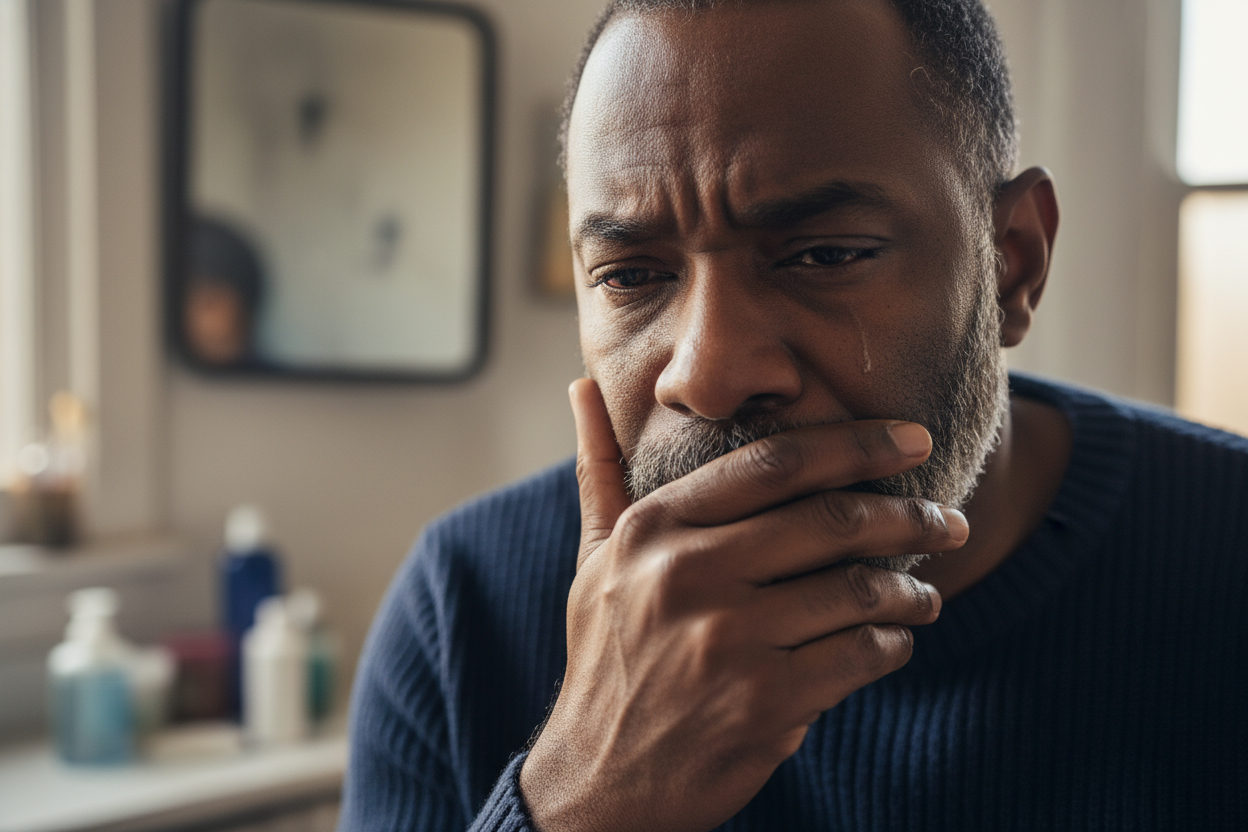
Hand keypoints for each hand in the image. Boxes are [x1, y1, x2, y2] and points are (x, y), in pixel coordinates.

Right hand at [519, 379, 965, 831]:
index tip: (914, 439)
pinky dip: (892, 646)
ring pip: (857, 590)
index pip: (774, 464)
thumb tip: (583, 386)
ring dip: (910, 590)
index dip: (856, 444)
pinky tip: (892, 643)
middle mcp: (687, 577)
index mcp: (652, 530)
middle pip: (831, 521)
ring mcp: (727, 642)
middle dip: (909, 516)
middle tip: (949, 519)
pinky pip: (860, 656)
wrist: (599, 780)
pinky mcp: (764, 703)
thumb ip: (599, 470)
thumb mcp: (594, 559)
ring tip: (925, 592)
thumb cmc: (608, 656)